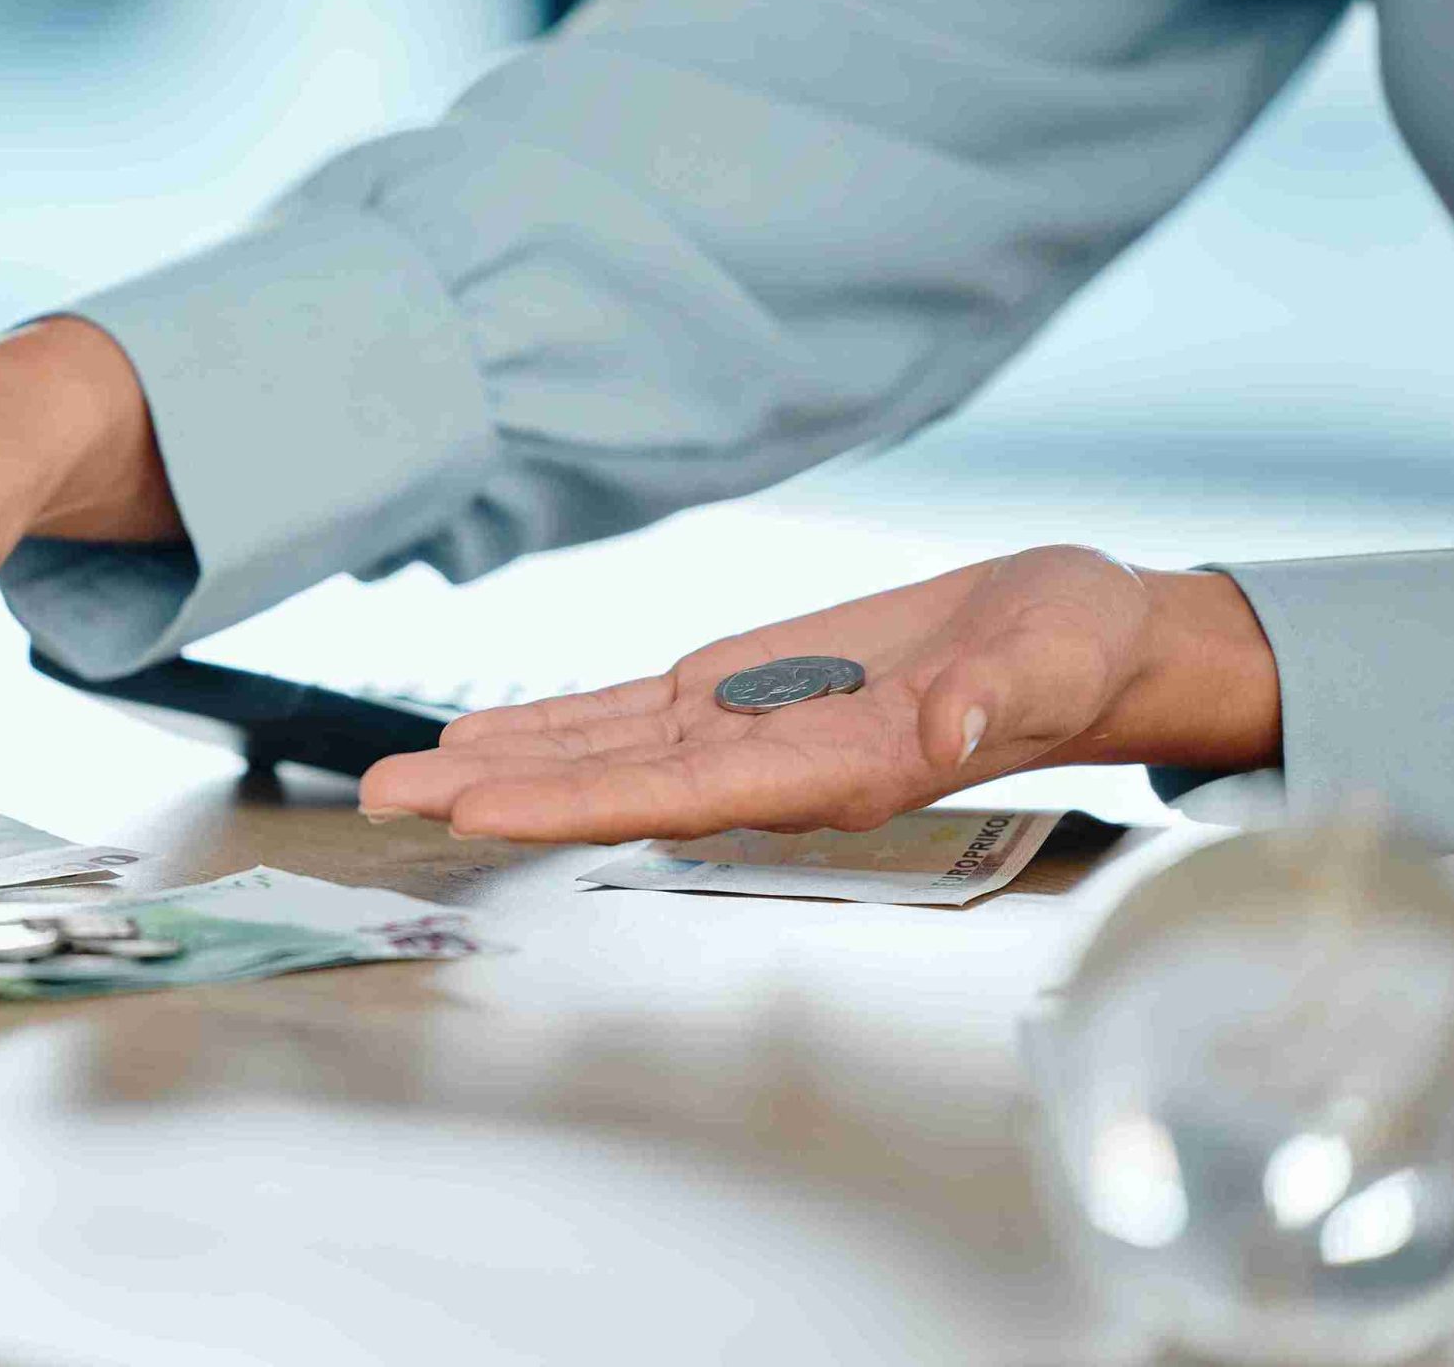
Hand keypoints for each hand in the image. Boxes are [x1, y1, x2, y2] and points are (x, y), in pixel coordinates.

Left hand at [358, 546, 1280, 842]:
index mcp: (835, 770)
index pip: (680, 795)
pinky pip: (625, 712)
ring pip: (598, 751)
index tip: (478, 811)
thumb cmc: (1070, 654)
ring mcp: (743, 732)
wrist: (1073, 641)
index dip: (574, 802)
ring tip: (396, 776)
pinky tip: (484, 734)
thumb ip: (1006, 695)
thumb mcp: (1054, 659)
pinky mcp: (737, 691)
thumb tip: (959, 718)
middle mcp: (767, 767)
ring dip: (497, 764)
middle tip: (380, 799)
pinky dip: (550, 723)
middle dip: (492, 795)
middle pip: (607, 785)